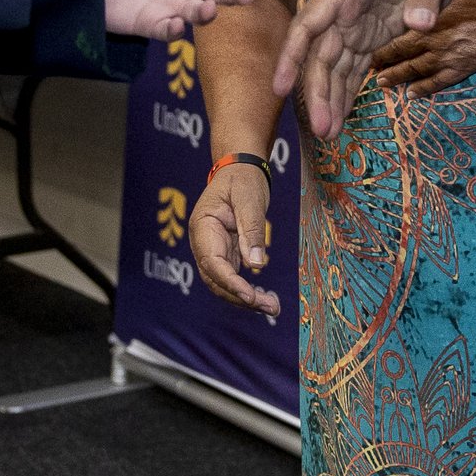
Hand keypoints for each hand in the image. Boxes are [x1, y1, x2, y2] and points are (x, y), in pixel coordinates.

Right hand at [188, 158, 279, 317]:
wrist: (240, 167)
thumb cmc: (243, 178)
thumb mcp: (250, 199)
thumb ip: (252, 230)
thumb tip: (255, 265)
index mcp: (203, 227)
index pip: (213, 263)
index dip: (230, 283)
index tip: (251, 297)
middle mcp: (204, 242)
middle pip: (216, 279)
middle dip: (240, 297)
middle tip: (271, 308)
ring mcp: (214, 249)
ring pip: (223, 283)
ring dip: (245, 298)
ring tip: (272, 308)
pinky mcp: (226, 252)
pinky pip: (233, 277)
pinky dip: (247, 290)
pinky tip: (265, 299)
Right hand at [275, 0, 471, 137]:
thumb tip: (421, 23)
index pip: (311, 23)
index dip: (293, 55)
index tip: (281, 88)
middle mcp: (343, 5)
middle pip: (321, 53)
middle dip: (318, 91)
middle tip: (323, 131)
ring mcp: (356, 21)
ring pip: (335, 64)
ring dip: (331, 97)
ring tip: (330, 134)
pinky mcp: (372, 32)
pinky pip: (355, 66)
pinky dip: (349, 90)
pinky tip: (342, 116)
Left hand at [372, 0, 475, 94]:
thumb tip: (409, 2)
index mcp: (430, 22)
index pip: (396, 36)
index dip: (380, 43)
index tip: (364, 46)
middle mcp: (435, 42)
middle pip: (401, 55)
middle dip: (383, 63)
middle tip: (367, 68)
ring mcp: (448, 58)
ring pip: (415, 71)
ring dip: (397, 77)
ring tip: (382, 83)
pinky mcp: (462, 69)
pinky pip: (438, 83)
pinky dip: (423, 89)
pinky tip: (412, 95)